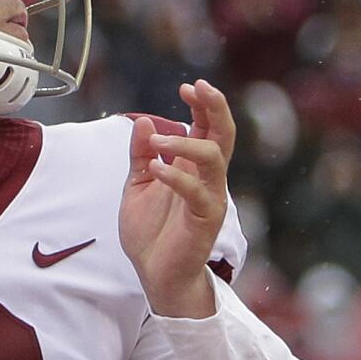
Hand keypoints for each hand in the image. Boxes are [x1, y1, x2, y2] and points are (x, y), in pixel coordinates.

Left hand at [119, 81, 233, 318]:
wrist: (154, 273)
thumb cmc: (150, 231)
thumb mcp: (137, 186)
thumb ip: (141, 156)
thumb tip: (143, 122)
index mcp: (193, 167)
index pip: (207, 127)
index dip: (204, 104)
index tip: (188, 86)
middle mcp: (207, 178)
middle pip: (223, 134)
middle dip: (214, 107)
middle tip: (196, 88)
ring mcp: (210, 197)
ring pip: (214, 157)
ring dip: (186, 142)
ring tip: (158, 140)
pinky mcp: (205, 220)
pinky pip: (197, 192)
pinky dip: (176, 176)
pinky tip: (157, 169)